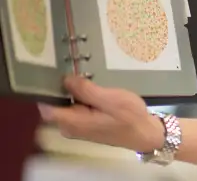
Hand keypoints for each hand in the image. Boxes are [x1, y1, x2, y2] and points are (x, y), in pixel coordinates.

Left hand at [37, 75, 163, 152]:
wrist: (145, 132)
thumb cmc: (130, 117)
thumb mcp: (111, 99)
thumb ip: (86, 90)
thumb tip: (65, 80)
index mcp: (73, 122)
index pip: (46, 107)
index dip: (47, 89)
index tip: (54, 72)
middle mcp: (70, 127)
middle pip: (55, 104)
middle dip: (62, 88)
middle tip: (75, 70)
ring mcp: (77, 126)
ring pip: (65, 104)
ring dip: (73, 91)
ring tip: (86, 77)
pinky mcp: (84, 123)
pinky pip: (74, 108)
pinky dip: (80, 97)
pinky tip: (92, 88)